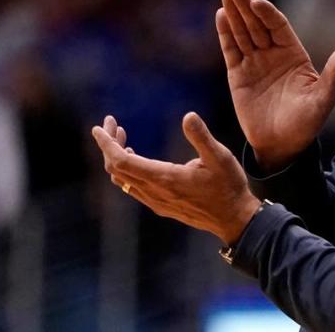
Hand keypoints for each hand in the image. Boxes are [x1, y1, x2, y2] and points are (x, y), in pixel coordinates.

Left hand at [91, 113, 261, 244]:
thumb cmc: (229, 186)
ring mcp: (156, 202)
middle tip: (111, 124)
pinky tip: (135, 156)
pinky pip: (132, 188)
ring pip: (121, 180)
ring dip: (116, 157)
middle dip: (108, 145)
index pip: (122, 161)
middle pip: (116, 170)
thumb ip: (202, 137)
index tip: (99, 127)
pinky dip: (125, 170)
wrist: (235, 219)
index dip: (106, 144)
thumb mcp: (220, 157)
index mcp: (165, 178)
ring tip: (121, 136)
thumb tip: (188, 116)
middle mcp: (155, 192)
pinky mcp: (161, 206)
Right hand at [216, 0, 334, 170]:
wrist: (282, 146)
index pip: (279, 27)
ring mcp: (254, 62)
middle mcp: (273, 54)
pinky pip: (231, 50)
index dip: (268, 14)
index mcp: (294, 54)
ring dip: (233, 14)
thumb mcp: (323, 98)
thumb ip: (334, 71)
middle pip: (258, 24)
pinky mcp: (238, 75)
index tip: (258, 2)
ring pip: (242, 33)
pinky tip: (220, 16)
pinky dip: (225, 34)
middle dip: (246, 7)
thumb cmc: (307, 124)